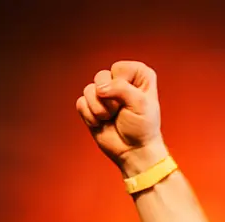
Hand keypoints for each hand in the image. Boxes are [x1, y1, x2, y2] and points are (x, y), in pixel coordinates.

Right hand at [75, 60, 166, 174]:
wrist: (133, 151)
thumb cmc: (143, 127)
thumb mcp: (140, 104)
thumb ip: (121, 88)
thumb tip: (98, 89)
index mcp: (138, 74)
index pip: (119, 68)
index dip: (123, 86)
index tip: (135, 100)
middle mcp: (119, 79)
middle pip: (101, 77)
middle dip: (110, 99)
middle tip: (121, 111)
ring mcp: (104, 92)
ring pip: (89, 90)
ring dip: (100, 110)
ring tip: (112, 117)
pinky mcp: (90, 105)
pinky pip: (81, 103)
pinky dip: (91, 117)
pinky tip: (102, 123)